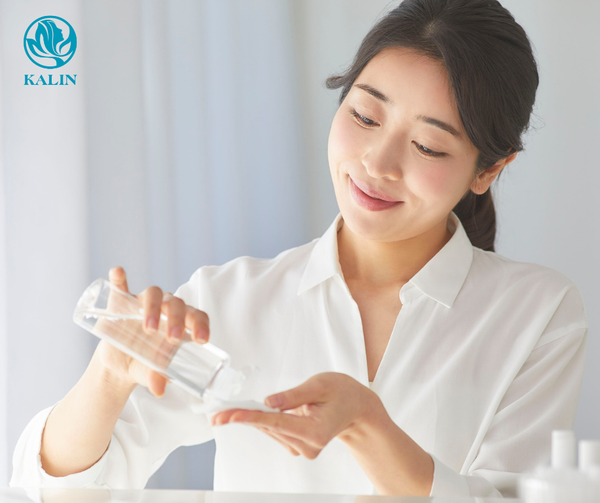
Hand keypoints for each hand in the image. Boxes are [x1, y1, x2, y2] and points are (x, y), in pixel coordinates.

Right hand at [93, 266, 210, 397]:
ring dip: (154, 306)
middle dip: (177, 319)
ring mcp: (142, 303)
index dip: (201, 325)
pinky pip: (120, 286)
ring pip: (154, 294)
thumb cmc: (145, 365)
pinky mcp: (120, 302)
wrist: (118, 365)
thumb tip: (160, 389)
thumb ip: (157, 377)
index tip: (202, 340)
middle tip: (172, 339)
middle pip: (177, 304)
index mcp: (181, 322)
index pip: (197, 316)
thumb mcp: (151, 373)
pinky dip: (119, 279)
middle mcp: (166, 308)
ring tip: (149, 327)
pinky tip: (118, 274)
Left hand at [210, 372, 382, 458]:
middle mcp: (308, 445)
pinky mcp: (299, 446)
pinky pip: (275, 431)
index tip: (228, 417)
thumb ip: (294, 395)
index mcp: (315, 431)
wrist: (357, 408)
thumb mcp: (320, 384)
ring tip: (230, 411)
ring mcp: (303, 448)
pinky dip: (263, 420)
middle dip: (242, 417)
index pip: (276, 422)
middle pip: (268, 427)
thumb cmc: (342, 392)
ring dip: (250, 418)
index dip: (249, 417)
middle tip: (216, 415)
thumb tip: (268, 402)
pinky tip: (256, 412)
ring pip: (269, 430)